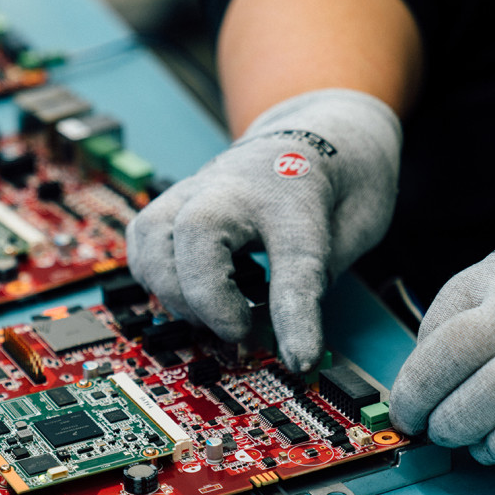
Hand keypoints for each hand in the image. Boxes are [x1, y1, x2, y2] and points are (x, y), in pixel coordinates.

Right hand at [126, 89, 400, 371]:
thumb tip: (286, 347)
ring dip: (174, 291)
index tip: (300, 358)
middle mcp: (232, 184)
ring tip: (211, 314)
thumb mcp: (353, 232)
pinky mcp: (169, 203)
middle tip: (241, 331)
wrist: (309, 136)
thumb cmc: (328, 189)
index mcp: (293, 190)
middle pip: (197, 233)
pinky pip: (141, 240)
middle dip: (211, 299)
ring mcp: (193, 189)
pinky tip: (187, 293)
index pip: (294, 258)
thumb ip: (315, 285)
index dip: (295, 316)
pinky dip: (155, 277)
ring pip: (153, 236)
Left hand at [391, 228, 494, 464]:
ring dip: (462, 435)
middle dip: (435, 418)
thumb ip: (453, 313)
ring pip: (491, 416)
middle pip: (465, 387)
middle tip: (428, 425)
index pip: (445, 345)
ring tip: (459, 432)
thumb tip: (415, 377)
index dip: (414, 387)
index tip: (403, 407)